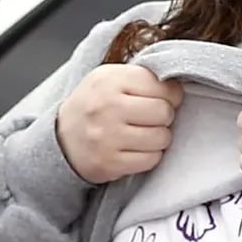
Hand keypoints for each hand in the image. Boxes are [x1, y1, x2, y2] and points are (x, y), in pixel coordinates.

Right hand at [56, 64, 182, 183]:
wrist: (61, 139)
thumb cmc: (94, 106)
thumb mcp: (110, 79)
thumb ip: (142, 78)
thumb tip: (179, 87)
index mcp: (110, 80)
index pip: (162, 86)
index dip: (170, 94)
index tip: (163, 99)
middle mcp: (107, 107)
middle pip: (164, 112)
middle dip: (165, 116)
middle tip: (152, 118)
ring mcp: (107, 137)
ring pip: (161, 137)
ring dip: (159, 138)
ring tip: (144, 134)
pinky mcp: (109, 163)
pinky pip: (151, 160)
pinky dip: (150, 156)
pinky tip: (137, 149)